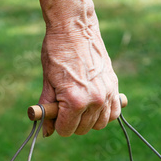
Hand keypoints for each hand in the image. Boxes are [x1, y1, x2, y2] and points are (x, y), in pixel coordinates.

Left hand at [40, 14, 119, 136]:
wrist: (75, 27)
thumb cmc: (57, 52)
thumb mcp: (48, 82)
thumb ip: (48, 109)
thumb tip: (45, 133)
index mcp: (75, 101)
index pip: (66, 130)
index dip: (57, 125)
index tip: (55, 113)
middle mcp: (94, 100)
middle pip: (82, 129)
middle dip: (71, 122)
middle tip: (64, 105)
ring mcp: (107, 94)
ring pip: (99, 124)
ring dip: (88, 120)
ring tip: (79, 105)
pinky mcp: (114, 87)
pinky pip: (114, 113)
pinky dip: (105, 113)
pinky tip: (94, 105)